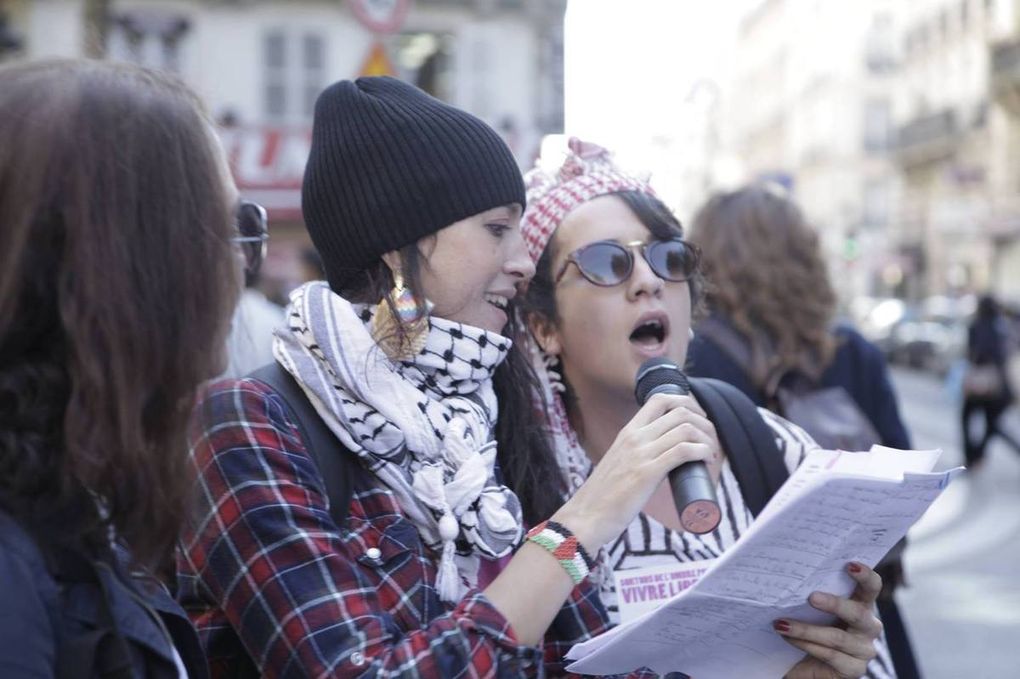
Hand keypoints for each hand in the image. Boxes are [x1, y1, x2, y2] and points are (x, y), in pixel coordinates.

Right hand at [553, 393, 715, 550]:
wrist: (587, 516)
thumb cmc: (605, 496)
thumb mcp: (619, 462)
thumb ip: (636, 454)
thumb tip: (663, 458)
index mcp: (628, 432)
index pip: (660, 399)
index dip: (686, 403)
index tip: (697, 421)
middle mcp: (635, 437)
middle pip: (680, 411)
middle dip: (704, 423)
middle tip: (710, 441)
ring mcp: (641, 453)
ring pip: (686, 429)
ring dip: (707, 438)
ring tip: (711, 454)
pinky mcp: (647, 472)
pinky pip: (683, 451)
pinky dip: (702, 451)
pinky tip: (706, 460)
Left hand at [776, 562, 883, 678]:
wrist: (804, 662)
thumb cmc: (809, 625)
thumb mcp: (812, 608)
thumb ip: (811, 593)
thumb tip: (788, 573)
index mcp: (861, 604)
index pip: (872, 587)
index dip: (866, 576)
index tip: (850, 564)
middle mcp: (868, 626)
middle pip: (859, 613)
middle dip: (835, 604)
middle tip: (811, 597)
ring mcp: (864, 649)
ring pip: (838, 637)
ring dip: (806, 630)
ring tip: (782, 623)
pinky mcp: (854, 669)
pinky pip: (830, 655)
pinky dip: (806, 644)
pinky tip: (788, 638)